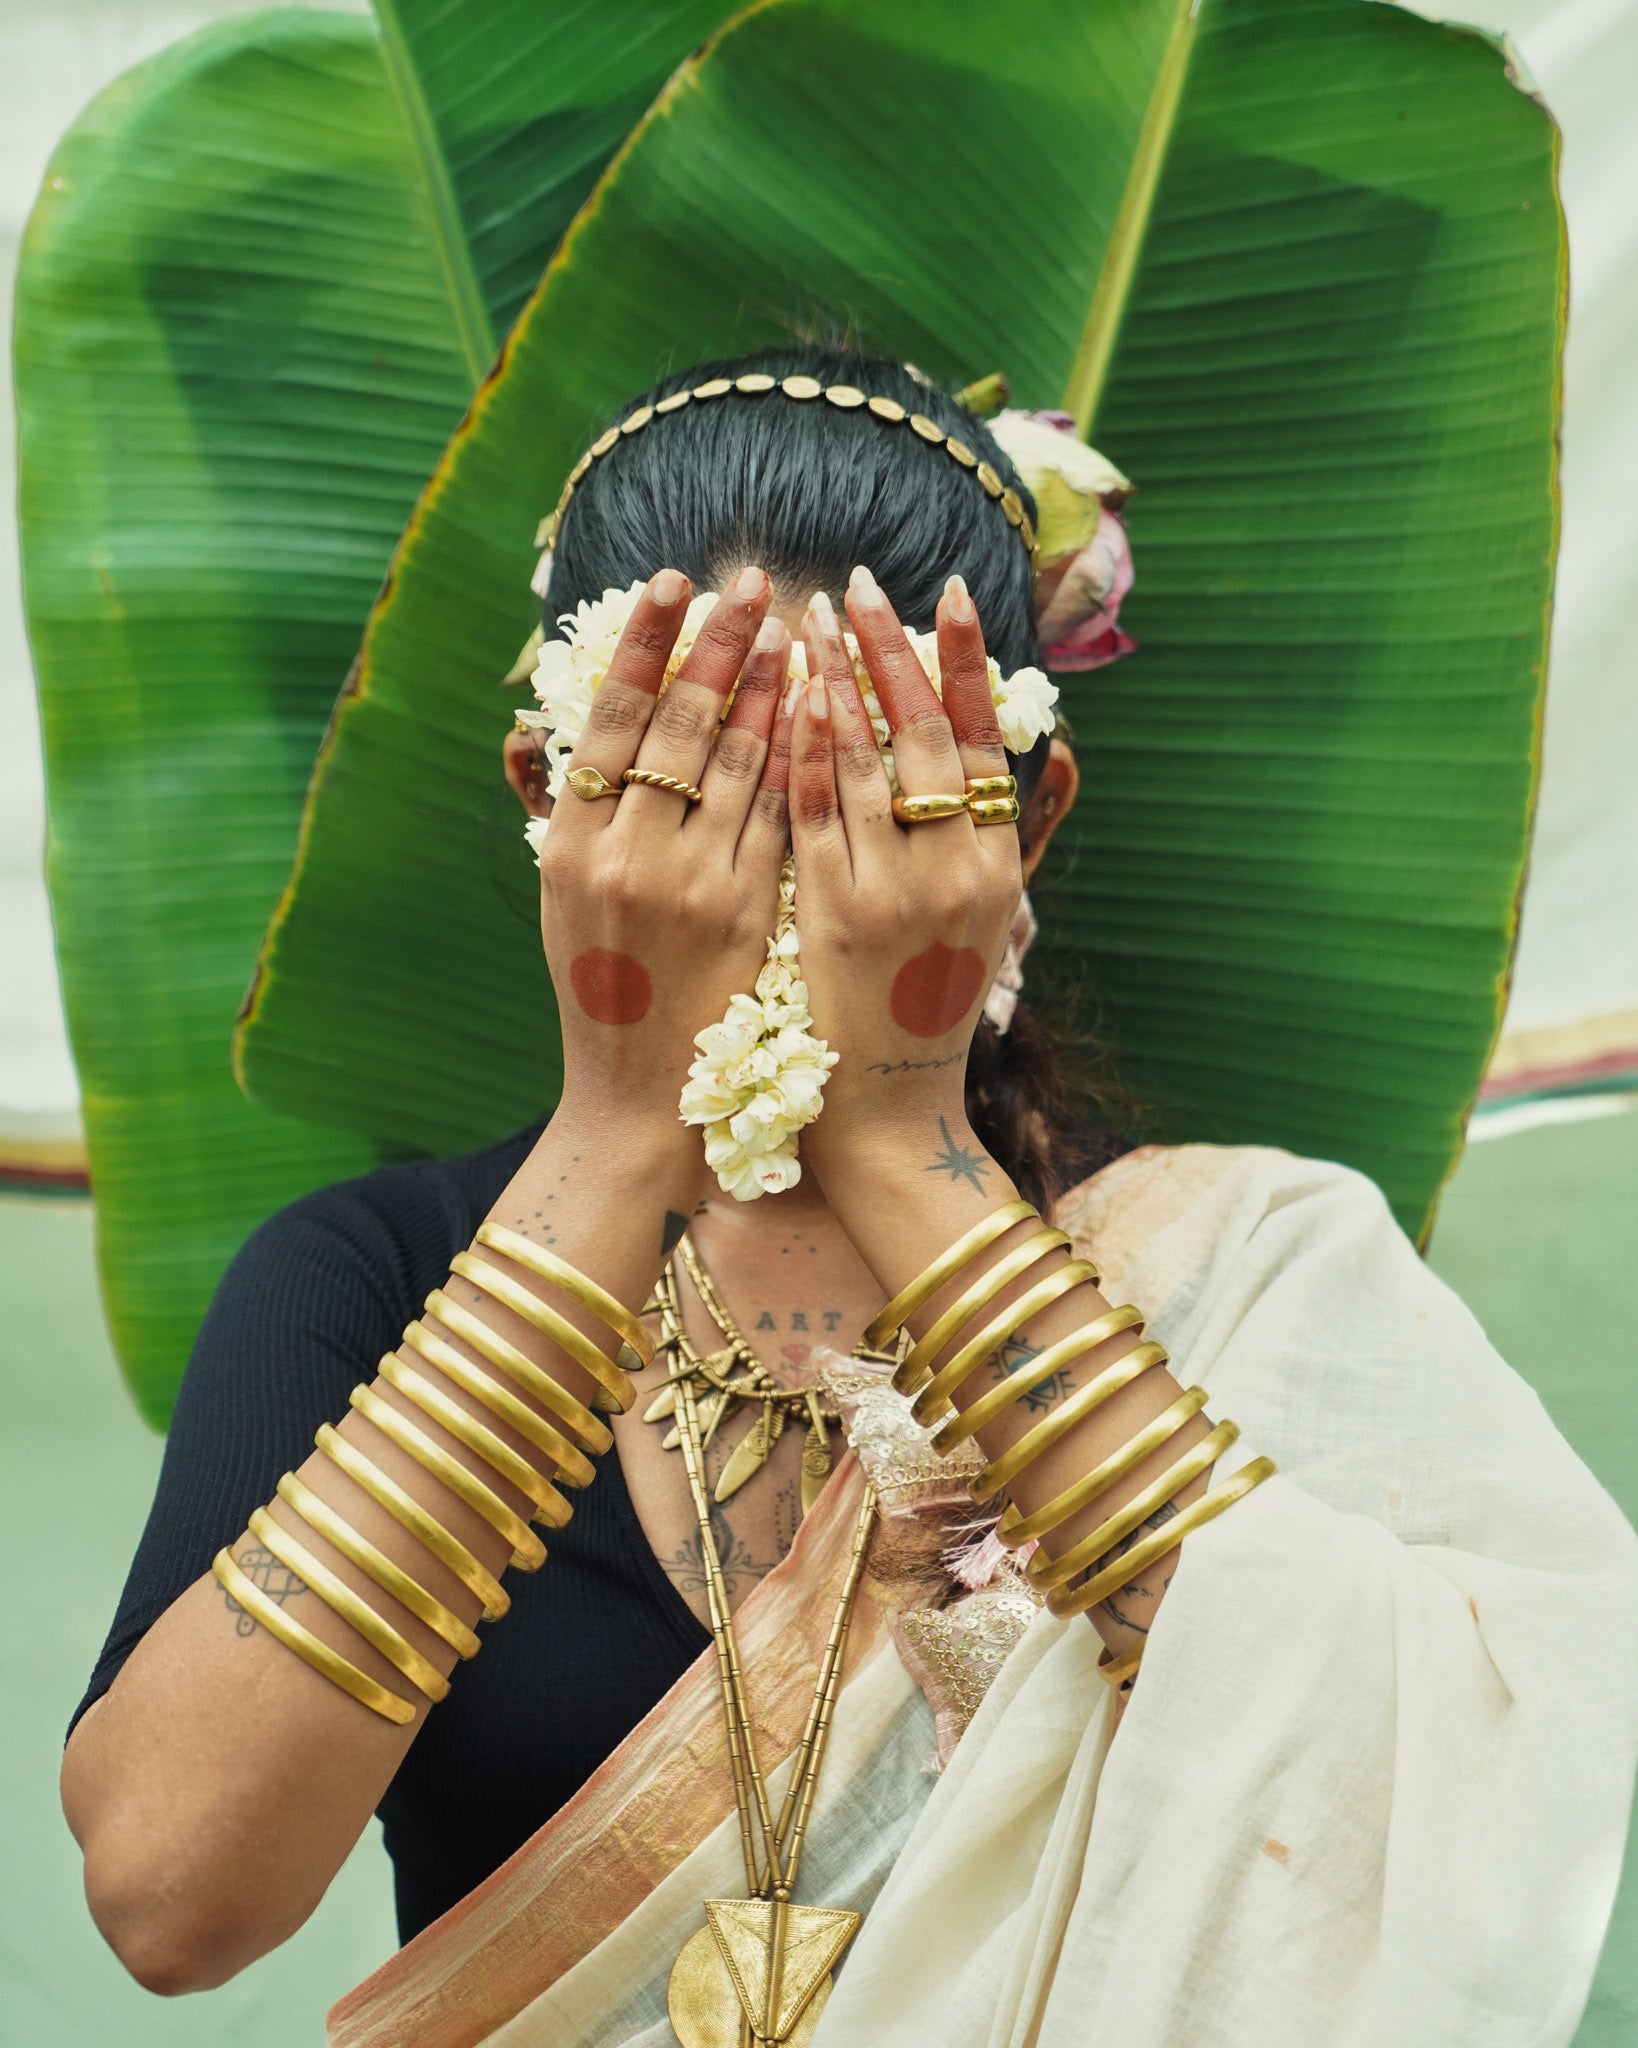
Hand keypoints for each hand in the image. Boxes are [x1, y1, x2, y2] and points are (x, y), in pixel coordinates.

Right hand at [538, 567, 790, 1142]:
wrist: (639, 1101)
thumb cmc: (601, 993)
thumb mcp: (567, 899)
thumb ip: (584, 814)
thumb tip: (597, 721)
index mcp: (572, 846)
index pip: (612, 719)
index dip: (646, 643)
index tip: (673, 581)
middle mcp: (629, 858)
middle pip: (681, 725)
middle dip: (721, 643)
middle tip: (754, 577)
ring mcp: (695, 888)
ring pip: (742, 763)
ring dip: (773, 686)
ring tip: (798, 623)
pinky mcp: (752, 916)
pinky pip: (784, 818)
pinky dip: (803, 758)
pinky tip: (824, 709)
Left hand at [778, 565, 1022, 1184]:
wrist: (892, 1115)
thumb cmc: (925, 1014)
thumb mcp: (969, 924)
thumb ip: (964, 841)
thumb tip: (957, 752)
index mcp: (997, 868)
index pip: (978, 739)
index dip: (962, 661)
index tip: (947, 591)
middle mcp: (956, 872)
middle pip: (920, 733)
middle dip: (888, 648)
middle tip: (861, 578)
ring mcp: (893, 892)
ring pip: (863, 761)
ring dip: (836, 677)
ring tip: (810, 612)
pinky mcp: (832, 915)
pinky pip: (813, 812)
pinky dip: (802, 747)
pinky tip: (786, 691)